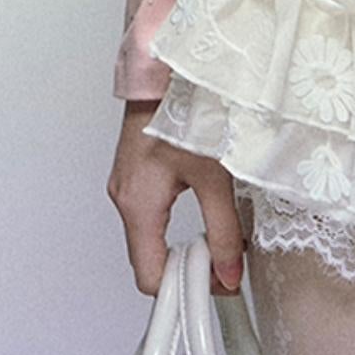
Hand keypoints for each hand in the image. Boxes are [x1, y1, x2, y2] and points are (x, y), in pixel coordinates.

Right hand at [107, 97, 245, 298]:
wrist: (166, 66)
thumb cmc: (186, 108)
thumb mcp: (215, 175)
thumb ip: (224, 230)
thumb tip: (230, 273)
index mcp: (138, 205)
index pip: (149, 276)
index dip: (180, 288)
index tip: (211, 286)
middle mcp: (124, 199)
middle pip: (148, 259)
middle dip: (184, 268)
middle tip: (221, 264)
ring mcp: (126, 185)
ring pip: (149, 236)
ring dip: (180, 244)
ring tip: (217, 238)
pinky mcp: (135, 172)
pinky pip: (149, 214)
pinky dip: (173, 224)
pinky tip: (202, 210)